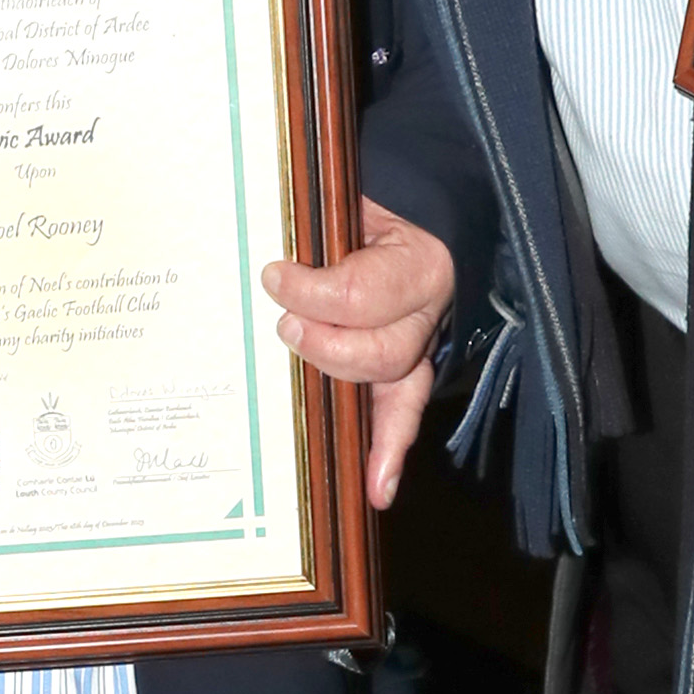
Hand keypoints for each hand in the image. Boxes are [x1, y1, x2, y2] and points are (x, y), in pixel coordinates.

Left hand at [263, 198, 457, 506]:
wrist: (402, 210)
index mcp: (413, 260)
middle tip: (286, 330)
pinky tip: (377, 488)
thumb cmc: (358, 208)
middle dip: (326, 348)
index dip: (313, 292)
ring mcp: (420, 343)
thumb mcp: (340, 205)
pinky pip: (404, 413)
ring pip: (396, 387)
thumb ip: (313, 232)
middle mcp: (427, 309)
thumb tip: (266, 264)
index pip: (362, 293)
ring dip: (356, 406)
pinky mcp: (408, 370)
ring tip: (319, 416)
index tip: (274, 277)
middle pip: (381, 352)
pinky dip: (390, 450)